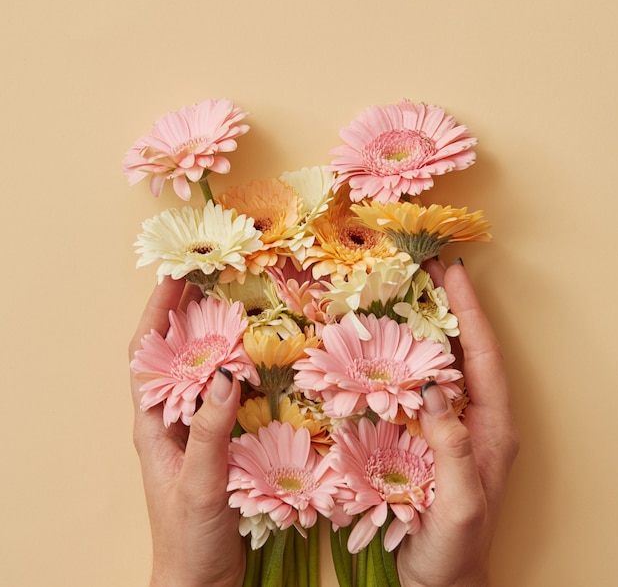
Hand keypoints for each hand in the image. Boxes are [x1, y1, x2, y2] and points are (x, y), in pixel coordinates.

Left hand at [129, 277, 245, 586]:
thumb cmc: (188, 536)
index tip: (174, 277)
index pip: (147, 355)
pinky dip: (237, 370)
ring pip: (199, 371)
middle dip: (186, 315)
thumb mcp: (199, 482)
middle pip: (174, 354)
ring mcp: (193, 429)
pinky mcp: (216, 441)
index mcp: (153, 423)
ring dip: (213, 338)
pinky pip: (224, 395)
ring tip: (233, 307)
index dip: (157, 313)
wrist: (198, 579)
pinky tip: (255, 360)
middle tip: (211, 280)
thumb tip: (225, 375)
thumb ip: (210, 431)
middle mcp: (170, 419)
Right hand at [397, 261, 519, 586]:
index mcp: (492, 428)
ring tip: (409, 294)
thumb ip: (452, 447)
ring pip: (444, 364)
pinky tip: (389, 347)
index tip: (453, 273)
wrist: (439, 580)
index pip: (483, 356)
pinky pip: (420, 386)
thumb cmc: (453, 550)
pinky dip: (406, 359)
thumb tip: (434, 389)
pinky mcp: (430, 434)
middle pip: (467, 350)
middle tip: (428, 271)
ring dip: (427, 327)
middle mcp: (476, 419)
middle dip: (450, 308)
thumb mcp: (458, 503)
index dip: (469, 312)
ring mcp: (452, 425)